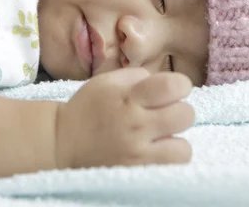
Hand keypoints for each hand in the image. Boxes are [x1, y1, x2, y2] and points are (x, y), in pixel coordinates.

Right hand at [55, 68, 193, 168]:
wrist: (62, 141)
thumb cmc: (89, 107)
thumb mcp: (108, 80)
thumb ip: (139, 77)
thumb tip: (165, 82)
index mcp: (130, 96)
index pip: (175, 85)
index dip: (180, 86)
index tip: (171, 90)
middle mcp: (136, 124)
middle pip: (186, 115)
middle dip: (179, 111)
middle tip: (163, 114)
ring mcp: (136, 151)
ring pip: (184, 148)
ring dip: (175, 140)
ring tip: (160, 136)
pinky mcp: (136, 171)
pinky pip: (171, 167)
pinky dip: (168, 158)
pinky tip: (156, 150)